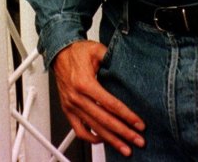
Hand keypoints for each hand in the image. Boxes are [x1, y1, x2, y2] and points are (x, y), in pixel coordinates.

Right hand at [52, 40, 145, 155]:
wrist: (58, 53)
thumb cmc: (76, 52)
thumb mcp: (96, 50)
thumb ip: (111, 57)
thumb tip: (127, 64)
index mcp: (84, 83)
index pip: (110, 104)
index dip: (126, 116)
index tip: (138, 124)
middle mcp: (77, 97)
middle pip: (104, 120)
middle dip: (123, 132)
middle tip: (137, 140)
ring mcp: (71, 105)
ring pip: (93, 128)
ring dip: (111, 140)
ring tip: (125, 147)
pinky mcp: (68, 110)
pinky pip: (79, 130)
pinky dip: (91, 138)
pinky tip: (103, 139)